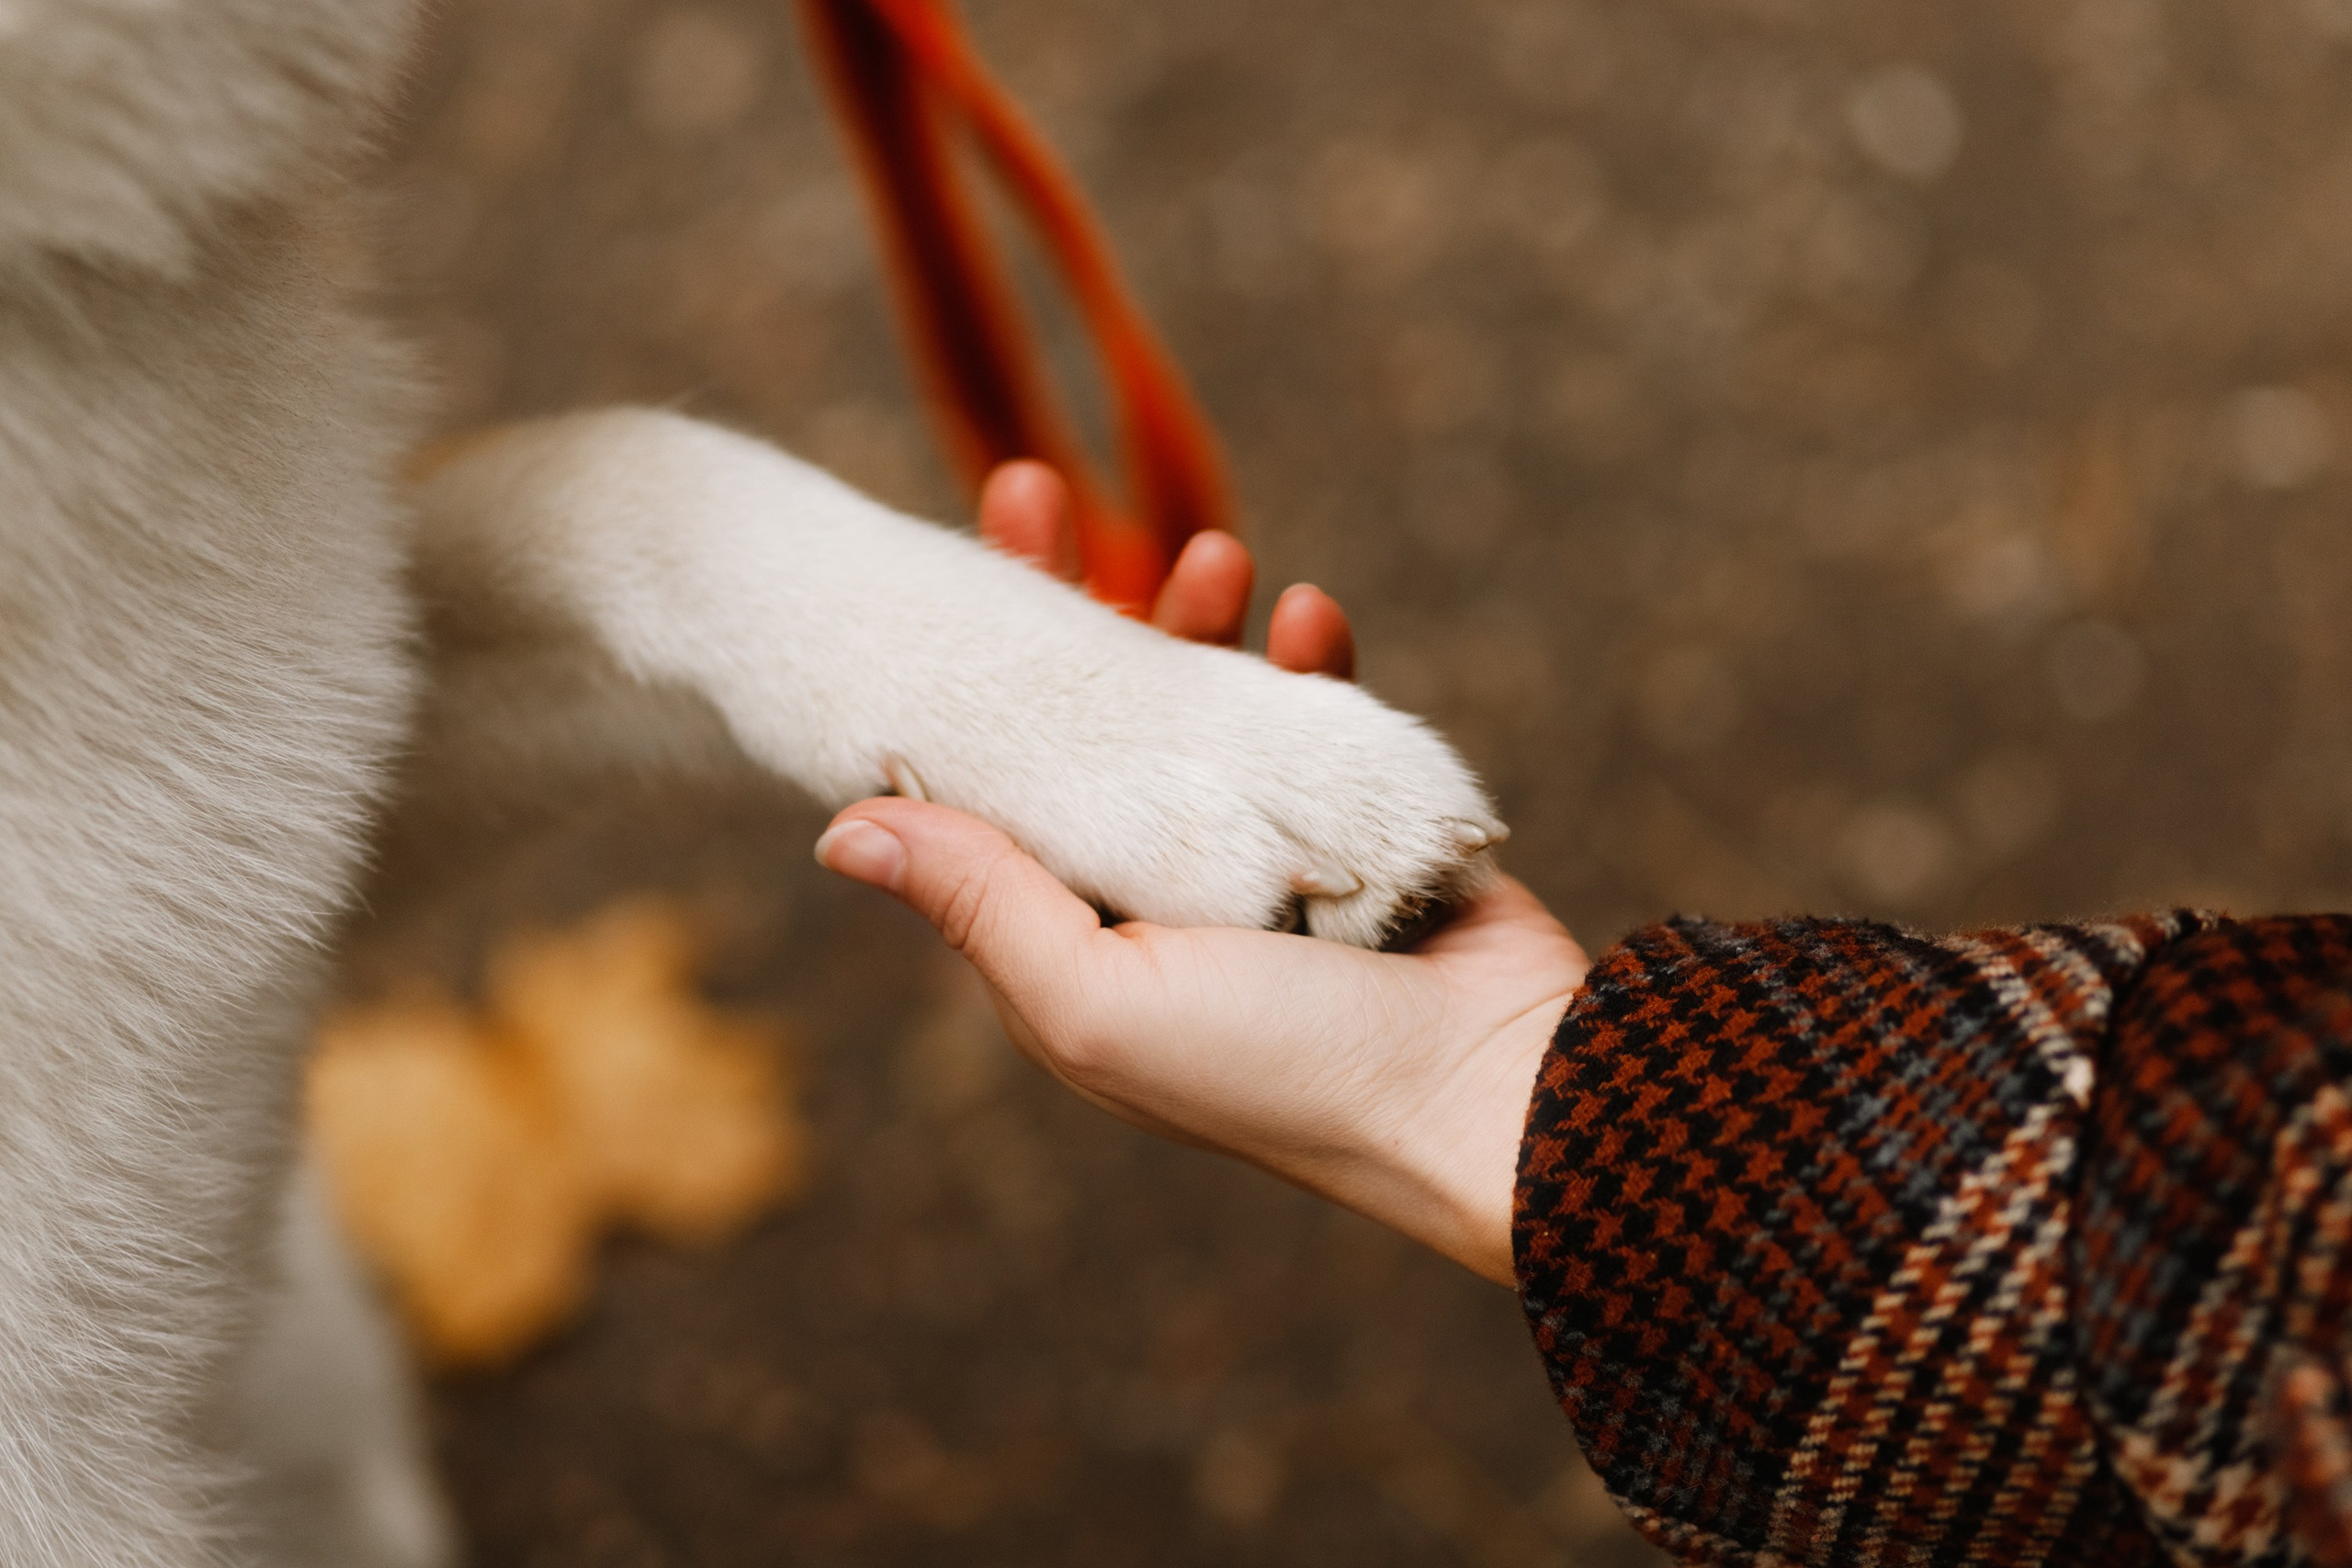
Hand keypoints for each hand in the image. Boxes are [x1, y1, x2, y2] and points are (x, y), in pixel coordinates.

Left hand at [815, 464, 1587, 1284]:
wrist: (1491, 1096)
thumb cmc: (1279, 1070)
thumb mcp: (1094, 998)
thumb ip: (977, 903)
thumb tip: (835, 826)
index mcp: (1071, 935)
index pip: (989, 783)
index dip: (959, 676)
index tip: (943, 574)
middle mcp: (1152, 889)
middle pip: (1081, 722)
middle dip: (1062, 606)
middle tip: (1032, 488)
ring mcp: (1259, 852)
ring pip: (1198, 704)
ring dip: (1195, 618)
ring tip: (1215, 555)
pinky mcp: (1359, 824)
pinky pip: (1317, 717)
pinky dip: (1312, 661)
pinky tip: (1313, 615)